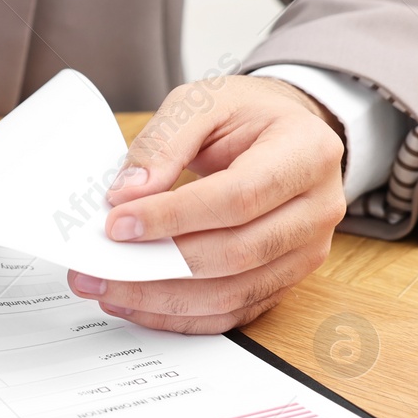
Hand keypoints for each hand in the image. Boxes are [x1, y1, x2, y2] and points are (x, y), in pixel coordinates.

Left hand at [66, 75, 346, 333]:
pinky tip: (138, 303)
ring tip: (108, 287)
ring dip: (163, 299)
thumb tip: (129, 193)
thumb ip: (164, 141)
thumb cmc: (246, 114)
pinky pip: (232, 312)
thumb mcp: (203, 101)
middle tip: (100, 264)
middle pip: (237, 254)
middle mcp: (317, 208)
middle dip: (160, 265)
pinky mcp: (284, 279)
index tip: (120, 223)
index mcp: (306, 153)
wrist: (283, 131)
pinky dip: (181, 315)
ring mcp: (305, 251)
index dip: (174, 216)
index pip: (238, 197)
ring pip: (233, 294)